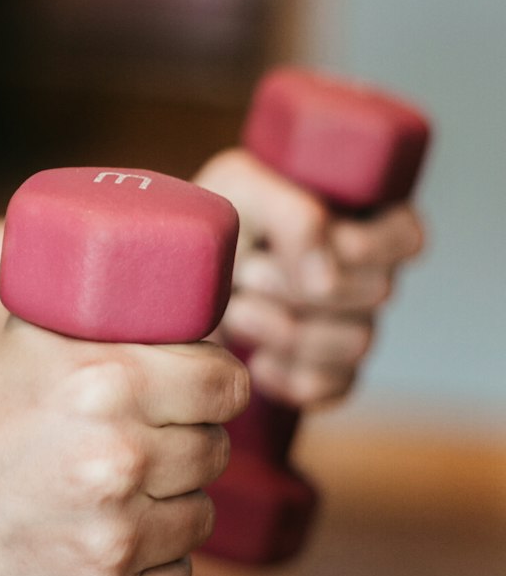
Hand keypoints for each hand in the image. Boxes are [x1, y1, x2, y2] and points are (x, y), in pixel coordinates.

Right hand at [0, 289, 246, 575]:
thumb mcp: (5, 326)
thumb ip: (73, 284)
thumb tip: (137, 249)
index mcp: (107, 381)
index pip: (226, 383)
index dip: (213, 386)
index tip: (194, 393)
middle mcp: (119, 460)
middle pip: (215, 450)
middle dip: (185, 443)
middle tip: (138, 443)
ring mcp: (114, 540)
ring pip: (197, 518)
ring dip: (168, 506)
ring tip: (111, 496)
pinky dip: (149, 568)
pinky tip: (102, 546)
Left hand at [195, 149, 425, 407]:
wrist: (169, 283)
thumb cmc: (211, 223)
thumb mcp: (240, 188)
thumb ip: (292, 215)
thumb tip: (326, 280)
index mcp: (359, 217)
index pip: (406, 236)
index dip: (366, 245)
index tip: (312, 240)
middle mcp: (366, 274)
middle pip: (378, 291)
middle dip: (299, 284)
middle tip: (247, 273)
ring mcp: (350, 327)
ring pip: (356, 342)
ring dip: (284, 328)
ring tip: (236, 311)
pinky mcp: (326, 374)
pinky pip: (330, 387)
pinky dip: (284, 375)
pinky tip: (252, 359)